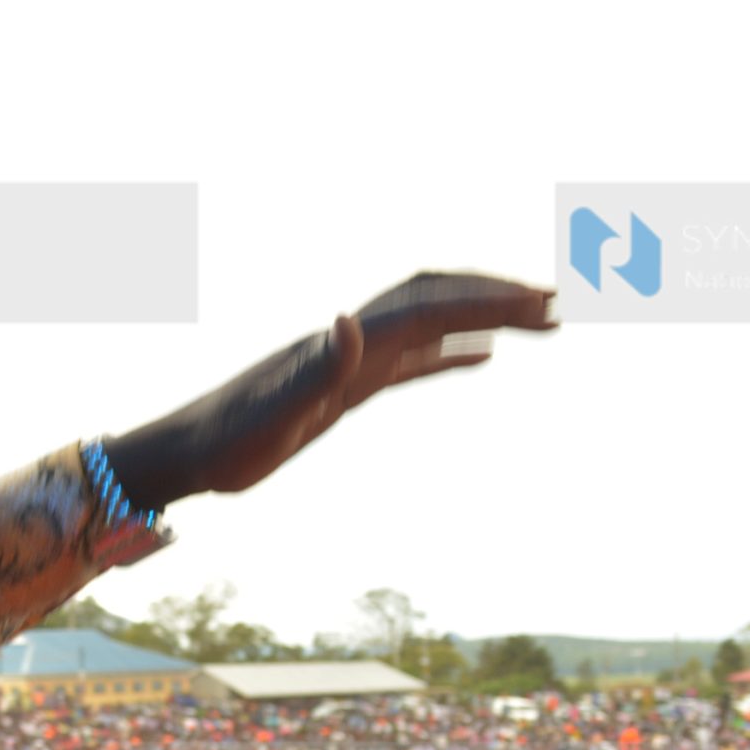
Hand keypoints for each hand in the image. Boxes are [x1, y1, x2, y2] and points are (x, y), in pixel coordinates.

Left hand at [120, 272, 557, 503]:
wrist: (187, 453)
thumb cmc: (224, 439)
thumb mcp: (270, 414)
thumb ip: (311, 370)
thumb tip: (347, 321)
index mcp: (348, 342)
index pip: (432, 305)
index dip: (488, 300)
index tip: (544, 304)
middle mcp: (355, 341)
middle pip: (440, 300)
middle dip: (499, 296)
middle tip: (562, 303)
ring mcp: (352, 362)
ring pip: (434, 324)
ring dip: (487, 317)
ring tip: (544, 322)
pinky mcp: (345, 388)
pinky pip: (413, 361)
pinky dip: (453, 352)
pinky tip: (482, 358)